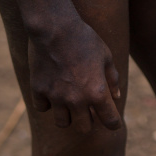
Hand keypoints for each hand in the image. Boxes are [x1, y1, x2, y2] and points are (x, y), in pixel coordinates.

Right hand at [28, 17, 121, 132]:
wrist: (54, 27)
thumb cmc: (84, 39)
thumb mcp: (106, 56)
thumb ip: (112, 79)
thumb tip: (116, 97)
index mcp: (98, 93)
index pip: (111, 122)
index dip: (114, 123)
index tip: (113, 121)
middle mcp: (77, 100)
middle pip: (84, 128)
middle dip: (88, 120)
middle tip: (87, 109)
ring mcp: (56, 97)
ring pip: (62, 123)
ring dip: (67, 115)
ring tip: (68, 102)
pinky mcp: (39, 90)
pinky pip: (42, 108)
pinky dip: (47, 103)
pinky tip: (51, 91)